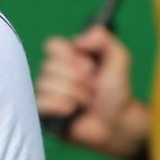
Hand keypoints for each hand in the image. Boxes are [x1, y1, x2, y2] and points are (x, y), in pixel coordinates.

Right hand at [36, 25, 142, 159]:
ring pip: (47, 84)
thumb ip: (101, 38)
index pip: (52, 45)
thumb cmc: (116, 91)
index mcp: (66, 57)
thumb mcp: (118, 57)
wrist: (118, 121)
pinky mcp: (44, 112)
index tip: (90, 67)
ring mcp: (46, 92)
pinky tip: (73, 111)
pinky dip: (62, 106)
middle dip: (79, 79)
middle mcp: (53, 73)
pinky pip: (41, 102)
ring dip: (75, 94)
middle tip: (92, 88)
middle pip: (50, 66)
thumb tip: (77, 41)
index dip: (71, 56)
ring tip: (86, 102)